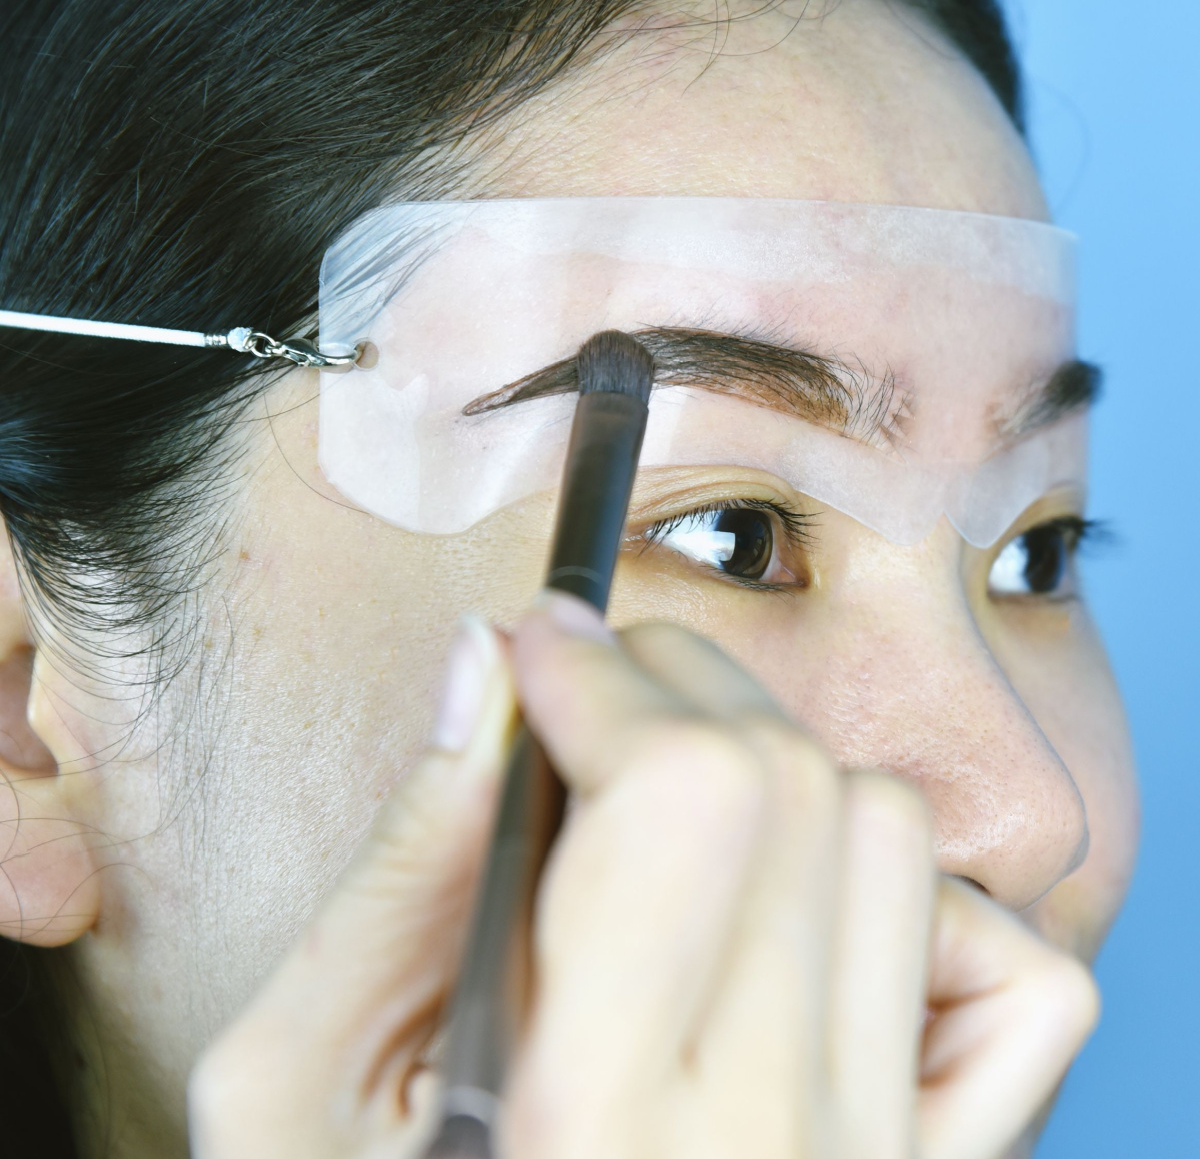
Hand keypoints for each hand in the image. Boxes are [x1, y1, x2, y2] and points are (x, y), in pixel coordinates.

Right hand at [189, 594, 1096, 1158]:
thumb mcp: (302, 1088)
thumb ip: (399, 869)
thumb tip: (480, 675)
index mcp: (599, 1131)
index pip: (685, 798)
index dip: (599, 674)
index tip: (530, 646)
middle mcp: (778, 1143)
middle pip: (792, 786)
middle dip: (667, 685)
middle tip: (575, 704)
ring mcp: (871, 1156)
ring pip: (888, 839)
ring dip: (767, 762)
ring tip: (659, 792)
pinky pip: (1004, 975)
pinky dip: (906, 895)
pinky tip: (786, 910)